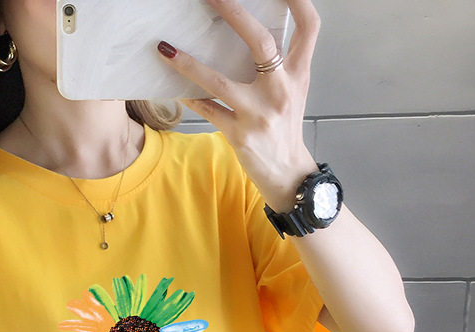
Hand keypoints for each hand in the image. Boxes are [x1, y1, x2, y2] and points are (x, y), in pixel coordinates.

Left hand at [157, 0, 320, 210]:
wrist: (287, 173)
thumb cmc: (284, 127)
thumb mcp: (293, 91)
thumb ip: (278, 64)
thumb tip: (250, 32)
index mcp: (298, 74)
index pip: (309, 26)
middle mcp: (281, 90)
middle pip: (261, 42)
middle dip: (234, 13)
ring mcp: (258, 114)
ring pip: (219, 81)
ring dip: (189, 63)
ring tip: (165, 49)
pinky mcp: (238, 135)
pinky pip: (207, 110)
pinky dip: (189, 97)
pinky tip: (173, 86)